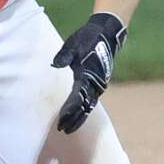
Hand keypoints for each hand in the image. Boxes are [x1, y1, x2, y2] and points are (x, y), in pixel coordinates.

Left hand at [51, 13, 126, 133]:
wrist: (107, 33)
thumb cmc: (88, 38)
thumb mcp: (73, 44)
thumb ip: (65, 56)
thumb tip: (55, 64)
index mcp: (87, 74)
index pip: (77, 97)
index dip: (69, 110)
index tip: (61, 119)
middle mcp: (95, 83)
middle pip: (83, 107)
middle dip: (73, 119)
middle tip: (62, 130)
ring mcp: (98, 84)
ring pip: (88, 106)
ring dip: (79, 117)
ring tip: (68, 128)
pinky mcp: (98, 83)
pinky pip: (91, 100)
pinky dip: (84, 110)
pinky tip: (78, 116)